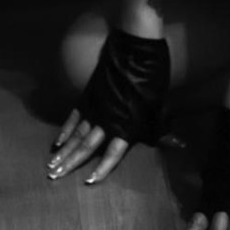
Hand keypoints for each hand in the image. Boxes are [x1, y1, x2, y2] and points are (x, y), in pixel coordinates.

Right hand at [47, 27, 170, 183]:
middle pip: (87, 146)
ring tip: (51, 165)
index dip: (102, 168)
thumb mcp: (160, 106)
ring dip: (63, 150)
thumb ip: (162, 128)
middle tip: (53, 176)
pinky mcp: (89, 94)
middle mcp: (108, 120)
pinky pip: (74, 115)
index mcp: (127, 125)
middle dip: (70, 163)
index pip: (113, 153)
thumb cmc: (153, 77)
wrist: (136, 47)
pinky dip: (65, 129)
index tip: (88, 182)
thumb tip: (179, 144)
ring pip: (76, 134)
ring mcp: (96, 107)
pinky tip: (57, 141)